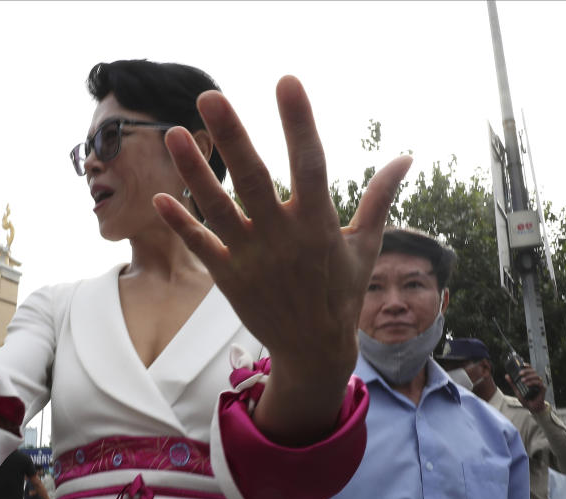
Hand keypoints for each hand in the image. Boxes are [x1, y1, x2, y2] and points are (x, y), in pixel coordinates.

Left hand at [154, 77, 411, 443]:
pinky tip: (160, 197)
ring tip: (172, 134)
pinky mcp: (227, 278)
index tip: (286, 82)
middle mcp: (282, 237)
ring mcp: (251, 258)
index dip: (298, 122)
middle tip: (209, 98)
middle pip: (253, 179)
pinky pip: (199, 245)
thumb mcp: (365, 245)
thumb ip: (379, 198)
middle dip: (232, 137)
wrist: (313, 349)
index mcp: (318, 223)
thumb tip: (406, 156)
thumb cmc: (341, 292)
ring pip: (217, 208)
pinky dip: (180, 223)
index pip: (309, 163)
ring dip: (194, 172)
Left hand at [507, 365, 546, 412]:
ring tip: (522, 380)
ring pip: (536, 376)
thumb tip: (507, 375)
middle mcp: (536, 380)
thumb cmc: (526, 398)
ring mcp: (539, 384)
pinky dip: (533, 382)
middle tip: (520, 373)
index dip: (527, 366)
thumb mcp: (517, 390)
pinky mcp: (543, 388)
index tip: (522, 364)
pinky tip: (528, 384)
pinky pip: (539, 383)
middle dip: (526, 371)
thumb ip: (512, 383)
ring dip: (529, 377)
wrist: (531, 407)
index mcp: (530, 378)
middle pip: (533, 371)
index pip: (530, 370)